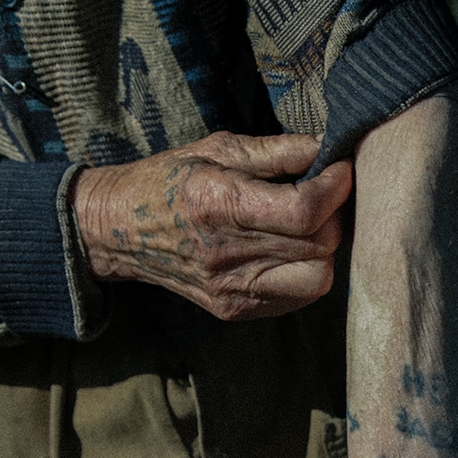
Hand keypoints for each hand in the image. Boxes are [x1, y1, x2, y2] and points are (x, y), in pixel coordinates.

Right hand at [71, 132, 352, 319]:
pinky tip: (290, 248)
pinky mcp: (236, 310)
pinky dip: (306, 270)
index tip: (341, 168)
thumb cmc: (170, 180)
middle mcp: (225, 255)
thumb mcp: (218, 149)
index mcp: (219, 205)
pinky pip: (299, 296)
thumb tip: (330, 147)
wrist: (116, 230)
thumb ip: (279, 151)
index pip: (303, 212)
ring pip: (317, 278)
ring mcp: (232, 290)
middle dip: (334, 214)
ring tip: (308, 223)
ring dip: (324, 248)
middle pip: (318, 245)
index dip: (334, 188)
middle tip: (326, 193)